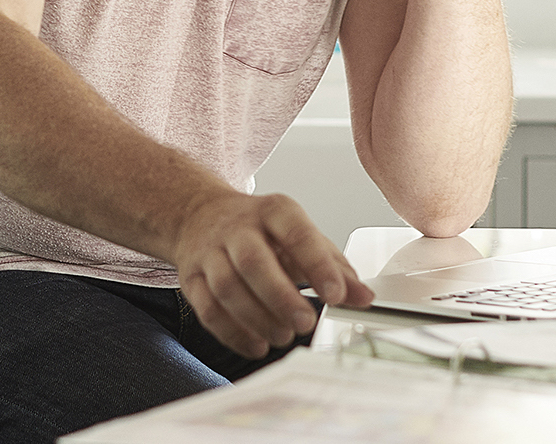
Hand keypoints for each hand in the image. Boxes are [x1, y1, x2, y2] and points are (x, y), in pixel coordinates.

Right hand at [171, 187, 374, 358]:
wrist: (201, 215)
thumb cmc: (261, 229)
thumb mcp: (301, 235)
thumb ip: (334, 266)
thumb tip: (364, 298)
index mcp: (274, 211)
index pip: (297, 234)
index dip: (317, 265)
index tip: (335, 295)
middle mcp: (239, 227)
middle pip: (254, 261)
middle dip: (281, 297)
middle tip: (306, 324)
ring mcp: (211, 251)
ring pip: (228, 287)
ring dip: (257, 318)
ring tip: (283, 336)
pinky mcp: (192, 276)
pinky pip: (207, 308)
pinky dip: (232, 332)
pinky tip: (256, 344)